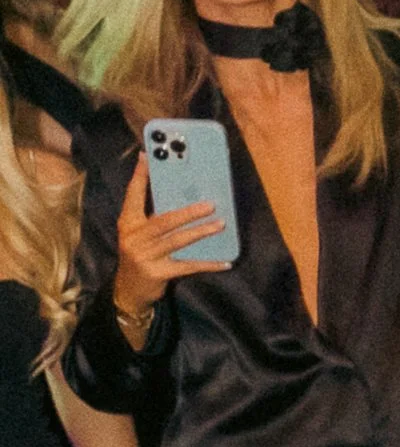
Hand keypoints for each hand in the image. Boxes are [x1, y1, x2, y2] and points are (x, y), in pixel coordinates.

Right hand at [111, 153, 225, 319]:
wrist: (129, 291)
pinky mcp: (158, 273)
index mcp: (127, 223)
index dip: (140, 175)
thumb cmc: (140, 255)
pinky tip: (225, 261)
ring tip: (220, 224)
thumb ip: (152, 217)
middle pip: (164, 220)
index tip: (148, 155)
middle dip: (188, 212)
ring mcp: (145, 256)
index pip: (133, 195)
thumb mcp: (139, 234)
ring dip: (201, 232)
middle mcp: (134, 237)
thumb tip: (179, 196)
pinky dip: (208, 263)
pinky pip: (188, 266)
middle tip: (210, 204)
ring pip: (177, 240)